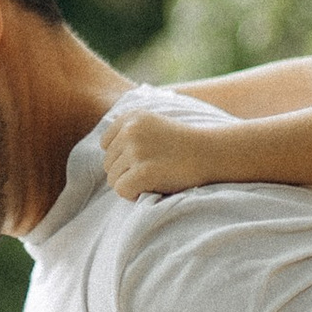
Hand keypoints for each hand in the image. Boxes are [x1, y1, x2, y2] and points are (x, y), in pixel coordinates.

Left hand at [97, 105, 230, 201]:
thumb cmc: (183, 145)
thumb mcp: (153, 125)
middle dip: (127, 172)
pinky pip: (121, 190)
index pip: (106, 144)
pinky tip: (153, 186)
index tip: (146, 158)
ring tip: (156, 176)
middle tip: (154, 169)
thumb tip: (100, 147)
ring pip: (113, 179)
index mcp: (130, 117)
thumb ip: (129, 131)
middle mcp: (130, 130)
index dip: (123, 157)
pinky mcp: (143, 171)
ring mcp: (136, 150)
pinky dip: (134, 194)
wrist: (211, 154)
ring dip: (131, 183)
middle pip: (108, 163)